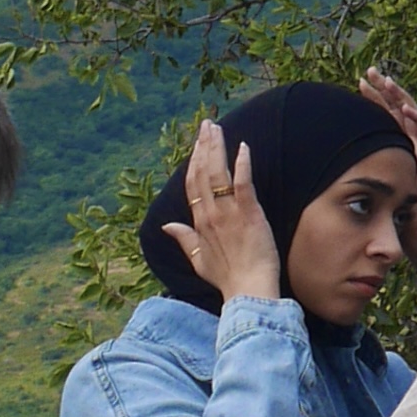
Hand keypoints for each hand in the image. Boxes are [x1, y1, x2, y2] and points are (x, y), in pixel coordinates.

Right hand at [163, 122, 282, 302]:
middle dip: (204, 146)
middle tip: (207, 124)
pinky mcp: (250, 214)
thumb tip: (166, 225)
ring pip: (218, 173)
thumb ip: (183, 239)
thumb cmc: (227, 278)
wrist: (248, 291)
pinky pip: (243, 184)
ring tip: (216, 128)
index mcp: (199, 222)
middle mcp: (211, 213)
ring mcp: (229, 213)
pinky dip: (242, 164)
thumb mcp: (198, 260)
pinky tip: (243, 147)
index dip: (194, 160)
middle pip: (203, 172)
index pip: (193, 184)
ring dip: (217, 148)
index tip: (197, 142)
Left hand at [360, 68, 416, 213]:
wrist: (405, 220)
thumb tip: (329, 141)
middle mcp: (407, 139)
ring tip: (390, 83)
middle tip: (372, 71)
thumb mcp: (365, 170)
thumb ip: (353, 157)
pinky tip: (405, 109)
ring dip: (401, 97)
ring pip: (413, 113)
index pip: (384, 111)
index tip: (359, 82)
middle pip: (398, 106)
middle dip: (386, 88)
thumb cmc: (384, 199)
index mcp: (392, 140)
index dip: (373, 95)